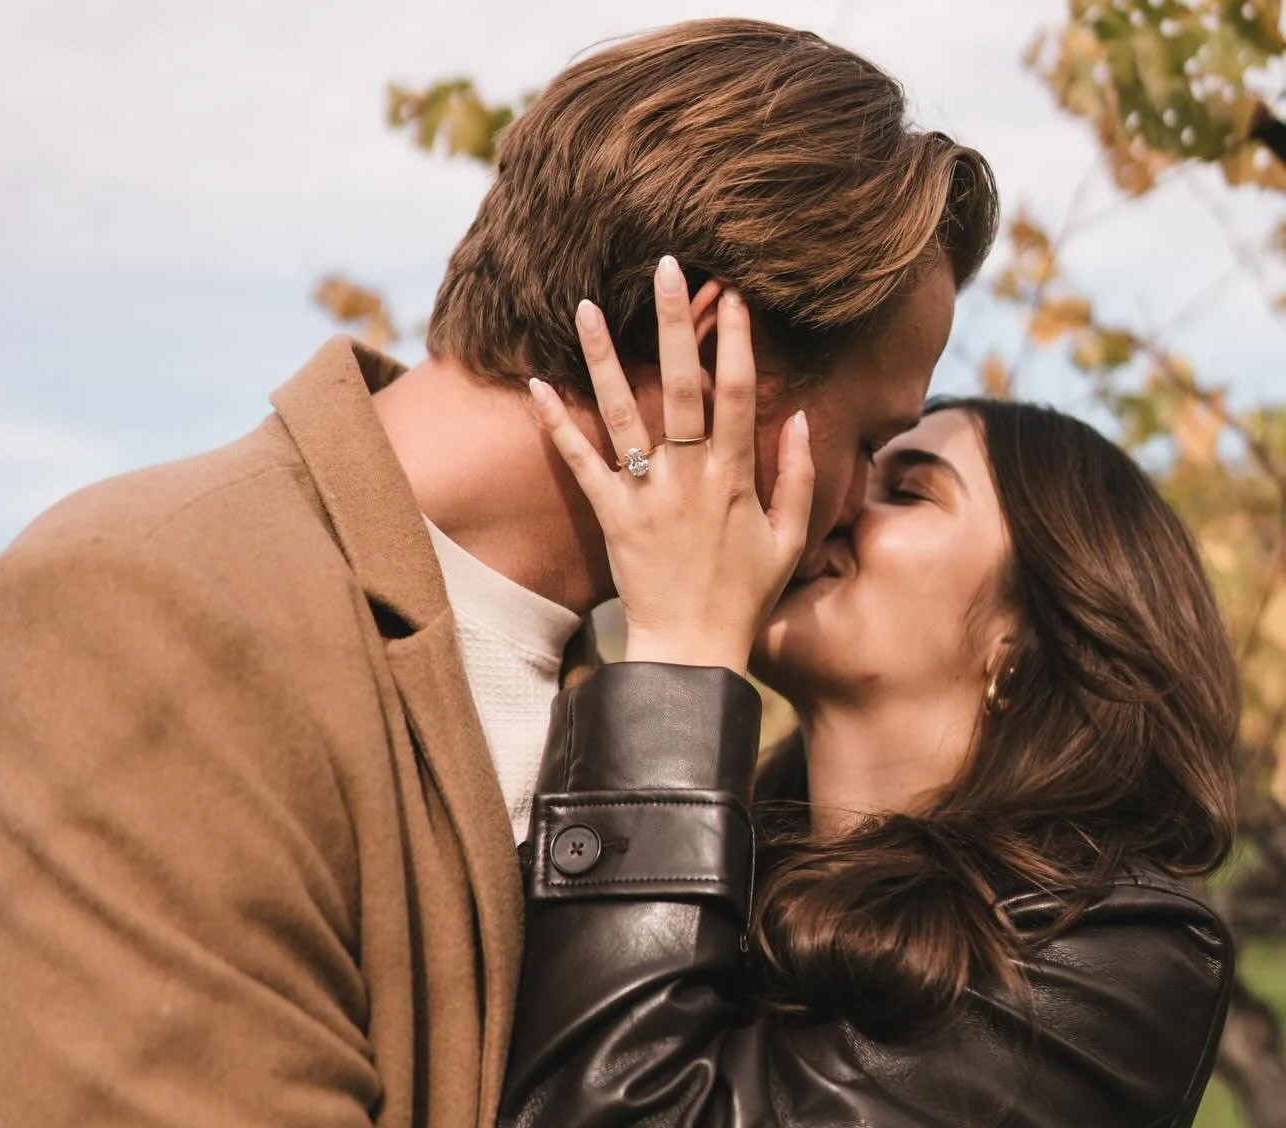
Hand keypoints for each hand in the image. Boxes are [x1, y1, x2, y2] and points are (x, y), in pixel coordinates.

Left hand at [527, 256, 814, 672]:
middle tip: (666, 267)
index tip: (734, 294)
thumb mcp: (790, 541)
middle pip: (681, 387)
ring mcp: (646, 496)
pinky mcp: (611, 517)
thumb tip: (799, 419)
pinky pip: (580, 464)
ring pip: (625, 414)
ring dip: (604, 357)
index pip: (736, 396)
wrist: (690, 651)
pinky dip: (558, 426)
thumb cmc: (744, 598)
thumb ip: (798, 478)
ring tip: (585, 305)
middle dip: (676, 324)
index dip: (736, 342)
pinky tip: (537, 385)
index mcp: (734, 479)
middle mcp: (688, 478)